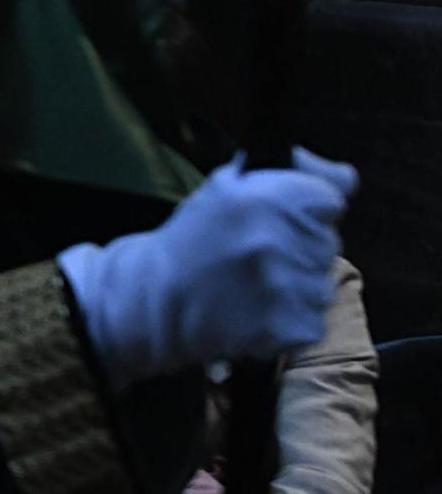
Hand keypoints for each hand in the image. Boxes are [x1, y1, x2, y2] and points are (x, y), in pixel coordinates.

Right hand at [58, 148, 356, 391]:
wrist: (155, 300)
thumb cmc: (192, 240)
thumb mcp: (226, 188)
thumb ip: (288, 175)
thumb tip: (346, 176)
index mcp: (264, 198)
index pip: (330, 198)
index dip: (309, 208)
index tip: (287, 217)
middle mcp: (279, 240)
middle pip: (328, 241)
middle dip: (301, 246)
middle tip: (257, 254)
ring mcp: (288, 287)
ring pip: (323, 282)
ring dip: (298, 284)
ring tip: (255, 285)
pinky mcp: (293, 327)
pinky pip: (314, 319)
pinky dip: (292, 318)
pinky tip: (257, 310)